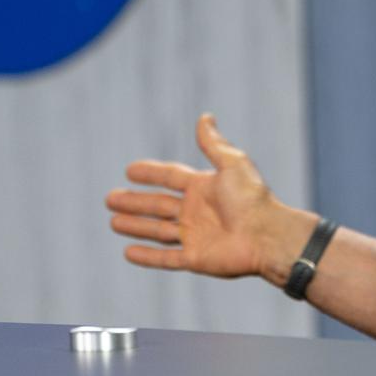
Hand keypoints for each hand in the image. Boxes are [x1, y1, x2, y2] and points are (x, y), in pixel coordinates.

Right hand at [106, 114, 299, 279]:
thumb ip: (213, 144)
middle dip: (134, 202)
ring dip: (135, 225)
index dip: (150, 173)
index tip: (129, 170)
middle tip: (109, 198)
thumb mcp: (232, 164)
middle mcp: (197, 211)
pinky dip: (146, 256)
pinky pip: (165, 257)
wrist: (267, 235)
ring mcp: (195, 236)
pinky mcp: (195, 259)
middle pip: (158, 205)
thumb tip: (205, 116)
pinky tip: (127, 252)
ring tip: (113, 221)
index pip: (170, 178)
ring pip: (157, 230)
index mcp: (204, 188)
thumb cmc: (252, 198)